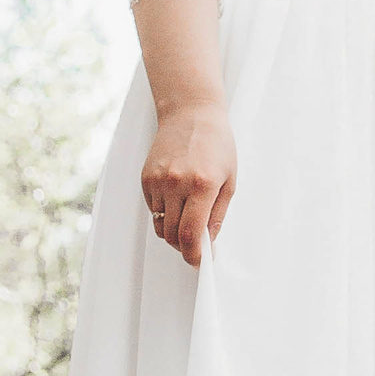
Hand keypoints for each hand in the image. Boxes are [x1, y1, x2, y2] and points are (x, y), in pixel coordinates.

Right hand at [143, 103, 235, 265]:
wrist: (191, 114)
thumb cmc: (216, 145)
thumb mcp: (229, 181)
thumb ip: (217, 216)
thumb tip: (208, 244)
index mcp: (202, 185)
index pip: (192, 235)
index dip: (195, 256)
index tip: (200, 262)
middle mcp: (176, 183)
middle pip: (173, 235)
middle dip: (185, 247)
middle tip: (198, 244)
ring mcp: (157, 181)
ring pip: (160, 226)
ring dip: (174, 231)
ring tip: (188, 218)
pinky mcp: (145, 178)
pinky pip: (153, 210)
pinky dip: (164, 213)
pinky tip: (177, 198)